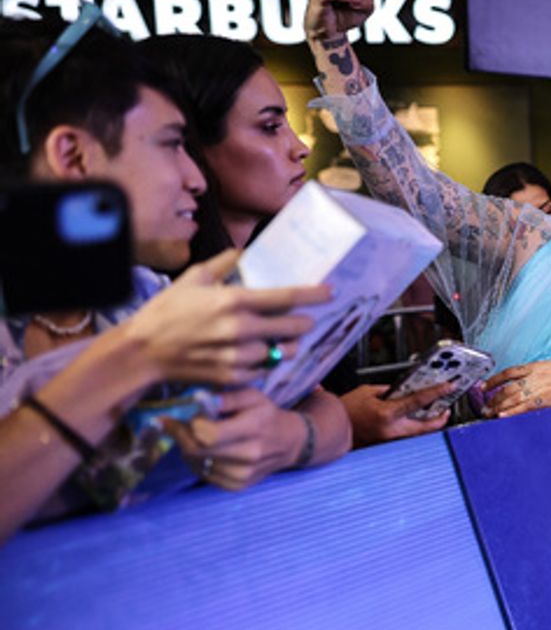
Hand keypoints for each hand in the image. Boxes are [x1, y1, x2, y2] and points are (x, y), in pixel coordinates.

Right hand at [121, 249, 328, 387]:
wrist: (142, 352)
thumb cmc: (166, 311)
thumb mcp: (193, 278)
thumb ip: (224, 264)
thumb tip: (244, 253)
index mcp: (233, 301)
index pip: (286, 297)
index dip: (313, 294)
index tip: (329, 292)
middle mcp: (240, 329)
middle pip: (292, 327)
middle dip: (303, 323)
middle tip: (303, 320)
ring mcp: (238, 356)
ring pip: (280, 351)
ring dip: (284, 345)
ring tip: (278, 338)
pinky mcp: (233, 376)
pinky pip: (262, 370)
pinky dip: (263, 362)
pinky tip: (254, 354)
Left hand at [167, 388, 303, 489]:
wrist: (289, 443)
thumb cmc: (266, 415)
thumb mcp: (253, 396)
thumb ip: (227, 397)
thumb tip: (199, 400)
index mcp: (253, 428)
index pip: (208, 434)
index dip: (184, 427)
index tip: (169, 418)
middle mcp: (248, 454)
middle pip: (197, 451)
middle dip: (179, 437)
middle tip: (173, 425)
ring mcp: (243, 474)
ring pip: (197, 464)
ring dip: (188, 449)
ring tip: (193, 436)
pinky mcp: (238, 486)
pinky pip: (204, 476)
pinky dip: (197, 463)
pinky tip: (205, 451)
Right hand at [340, 382, 453, 447]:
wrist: (330, 429)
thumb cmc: (344, 411)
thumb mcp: (367, 392)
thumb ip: (388, 390)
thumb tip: (404, 389)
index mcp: (387, 414)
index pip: (419, 401)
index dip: (437, 393)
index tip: (449, 387)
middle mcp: (391, 430)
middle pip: (426, 426)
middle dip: (440, 417)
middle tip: (447, 407)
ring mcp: (390, 440)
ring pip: (418, 433)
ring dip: (429, 423)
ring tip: (435, 411)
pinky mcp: (387, 444)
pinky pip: (407, 436)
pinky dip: (415, 427)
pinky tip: (416, 419)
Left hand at [481, 359, 550, 417]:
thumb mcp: (546, 367)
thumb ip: (531, 374)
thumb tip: (515, 383)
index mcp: (533, 367)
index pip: (508, 373)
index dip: (493, 380)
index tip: (483, 386)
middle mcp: (534, 377)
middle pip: (507, 388)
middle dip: (492, 398)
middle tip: (483, 406)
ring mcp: (539, 389)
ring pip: (512, 399)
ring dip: (498, 407)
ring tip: (488, 414)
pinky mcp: (545, 401)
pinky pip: (524, 407)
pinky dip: (511, 412)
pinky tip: (501, 416)